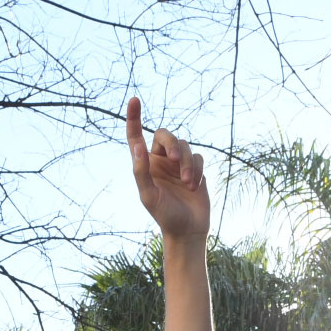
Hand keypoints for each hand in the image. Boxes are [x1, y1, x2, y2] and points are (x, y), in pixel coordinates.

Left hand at [124, 97, 208, 242]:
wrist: (188, 230)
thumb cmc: (165, 216)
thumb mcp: (148, 196)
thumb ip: (141, 171)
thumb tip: (137, 146)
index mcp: (145, 164)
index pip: (136, 136)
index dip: (134, 118)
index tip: (134, 99)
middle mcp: (160, 160)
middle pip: (165, 135)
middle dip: (171, 145)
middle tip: (173, 161)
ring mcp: (177, 164)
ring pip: (183, 146)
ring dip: (186, 164)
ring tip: (187, 184)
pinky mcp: (194, 168)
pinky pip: (197, 157)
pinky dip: (196, 169)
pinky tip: (193, 187)